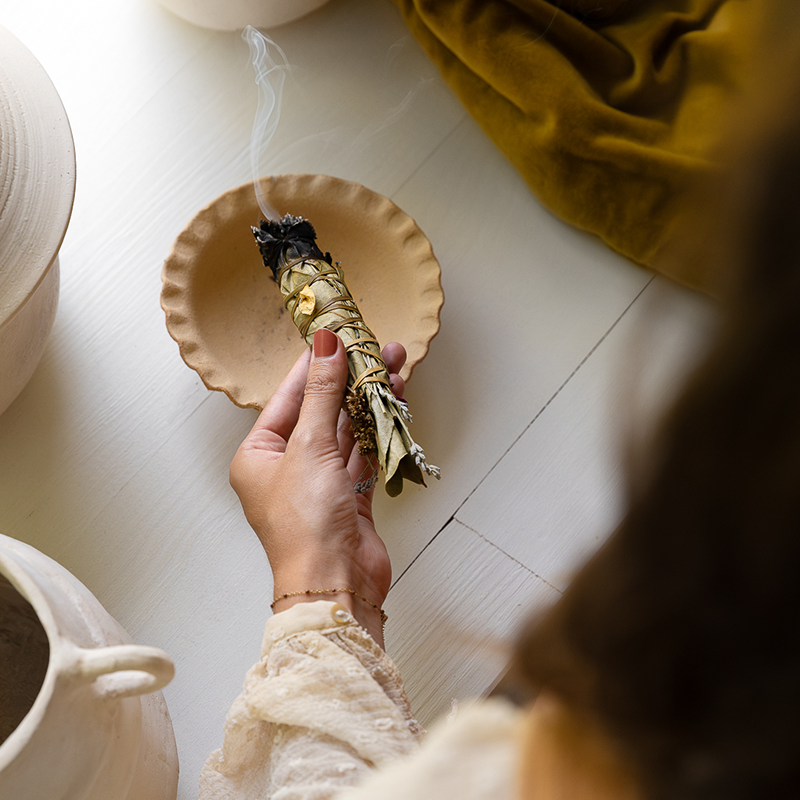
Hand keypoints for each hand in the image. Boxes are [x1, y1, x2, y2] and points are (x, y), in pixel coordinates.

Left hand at [229, 328, 406, 646]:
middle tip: (376, 347)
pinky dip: (379, 430)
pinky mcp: (349, 497)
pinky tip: (394, 404)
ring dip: (369, 401)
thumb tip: (325, 345)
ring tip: (394, 366)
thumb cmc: (305, 525)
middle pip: (321, 411)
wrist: (336, 584)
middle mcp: (287, 468)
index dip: (312, 365)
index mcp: (259, 456)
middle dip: (350, 380)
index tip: (334, 336)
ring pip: (346, 431)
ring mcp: (320, 483)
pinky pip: (364, 454)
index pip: (288, 397)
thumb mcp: (309, 446)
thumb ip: (321, 393)